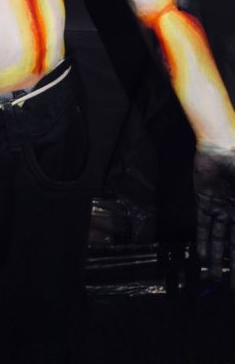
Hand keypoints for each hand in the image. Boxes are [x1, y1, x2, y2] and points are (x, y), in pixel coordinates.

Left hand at [194, 143, 234, 284]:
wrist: (221, 144)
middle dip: (234, 268)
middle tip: (230, 290)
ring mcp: (221, 207)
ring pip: (219, 239)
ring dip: (217, 259)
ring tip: (214, 279)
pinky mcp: (204, 200)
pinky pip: (203, 225)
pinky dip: (203, 241)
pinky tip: (202, 258)